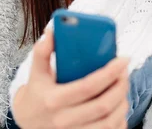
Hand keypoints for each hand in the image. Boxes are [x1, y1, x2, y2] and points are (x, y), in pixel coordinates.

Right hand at [12, 29, 129, 128]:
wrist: (27, 123)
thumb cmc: (36, 96)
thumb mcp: (36, 73)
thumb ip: (43, 52)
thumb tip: (51, 32)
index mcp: (54, 100)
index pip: (88, 86)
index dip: (110, 72)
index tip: (123, 60)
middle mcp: (64, 120)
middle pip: (103, 105)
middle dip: (120, 86)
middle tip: (125, 72)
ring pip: (109, 121)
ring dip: (122, 103)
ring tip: (122, 88)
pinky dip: (119, 120)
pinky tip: (119, 107)